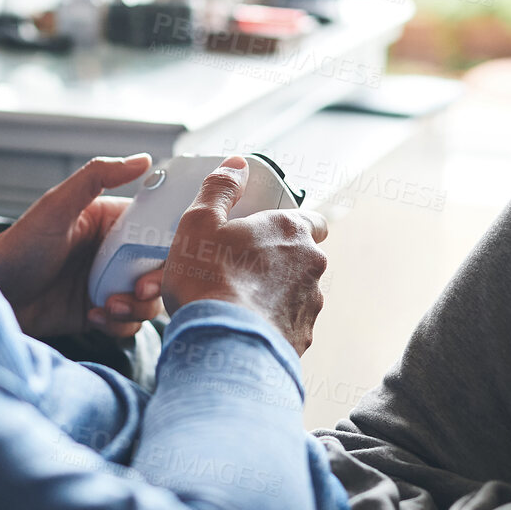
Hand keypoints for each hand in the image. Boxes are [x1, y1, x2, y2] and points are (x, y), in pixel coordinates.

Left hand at [0, 154, 164, 339]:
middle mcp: (114, 253)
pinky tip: (93, 318)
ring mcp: (107, 285)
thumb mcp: (57, 207)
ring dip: (136, 308)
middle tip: (138, 291)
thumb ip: (97, 177)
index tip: (159, 263)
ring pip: (148, 300)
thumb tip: (143, 159)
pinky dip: (118, 325)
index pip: (157, 230)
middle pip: (159, 270)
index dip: (167, 247)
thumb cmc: (19, 247)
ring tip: (108, 307)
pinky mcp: (100, 313)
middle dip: (153, 285)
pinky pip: (129, 324)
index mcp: (110, 222)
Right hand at [159, 156, 329, 354]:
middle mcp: (311, 264)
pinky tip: (244, 326)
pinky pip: (289, 323)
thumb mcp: (199, 222)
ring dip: (276, 293)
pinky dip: (272, 322)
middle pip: (302, 257)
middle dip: (278, 261)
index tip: (264, 233)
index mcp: (291, 230)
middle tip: (241, 267)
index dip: (290, 224)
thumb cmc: (209, 279)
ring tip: (238, 301)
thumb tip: (236, 165)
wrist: (224, 344)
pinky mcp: (303, 336)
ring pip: (297, 291)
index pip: (311, 219)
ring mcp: (311, 303)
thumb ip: (220, 188)